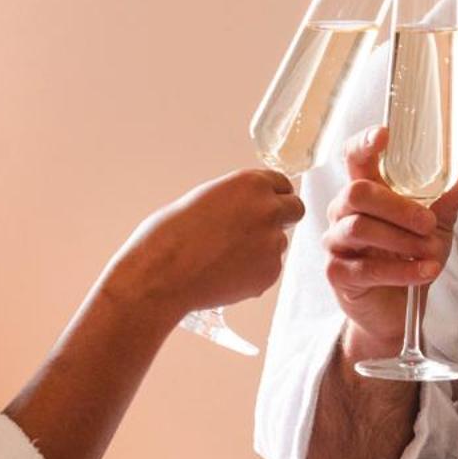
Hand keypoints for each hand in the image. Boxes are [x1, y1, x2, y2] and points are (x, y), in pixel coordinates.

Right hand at [109, 169, 303, 322]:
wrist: (161, 275)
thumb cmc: (170, 235)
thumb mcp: (205, 198)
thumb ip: (236, 200)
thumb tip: (249, 209)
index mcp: (250, 183)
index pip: (282, 183)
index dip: (273, 196)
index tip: (265, 205)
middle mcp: (268, 209)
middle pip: (296, 209)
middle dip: (282, 218)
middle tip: (258, 231)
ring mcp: (272, 242)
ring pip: (279, 243)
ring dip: (262, 249)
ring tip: (224, 258)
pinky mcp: (270, 273)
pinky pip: (268, 269)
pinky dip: (253, 272)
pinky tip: (224, 274)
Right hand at [324, 126, 457, 356]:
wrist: (398, 310)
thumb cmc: (409, 257)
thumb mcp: (437, 224)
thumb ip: (449, 196)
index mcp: (365, 191)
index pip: (355, 157)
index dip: (365, 143)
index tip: (384, 135)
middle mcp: (343, 212)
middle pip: (358, 192)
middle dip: (398, 206)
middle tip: (428, 222)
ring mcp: (336, 243)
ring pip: (360, 228)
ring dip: (402, 240)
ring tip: (430, 251)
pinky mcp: (338, 274)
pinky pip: (367, 268)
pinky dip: (402, 270)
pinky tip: (425, 271)